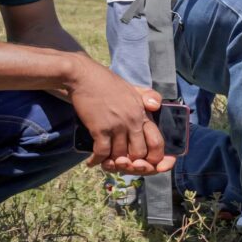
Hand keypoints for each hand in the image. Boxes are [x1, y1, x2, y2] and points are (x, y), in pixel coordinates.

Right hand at [65, 56, 176, 174]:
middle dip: (132, 164)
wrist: (84, 77)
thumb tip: (157, 107)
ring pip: (119, 156)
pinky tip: (92, 162)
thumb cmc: (108, 83)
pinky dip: (97, 161)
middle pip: (139, 154)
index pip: (157, 142)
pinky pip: (102, 153)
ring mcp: (117, 126)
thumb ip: (149, 97)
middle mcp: (133, 121)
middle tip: (122, 164)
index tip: (147, 164)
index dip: (155, 158)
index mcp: (143, 113)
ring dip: (113, 162)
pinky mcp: (100, 129)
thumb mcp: (134, 89)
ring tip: (107, 163)